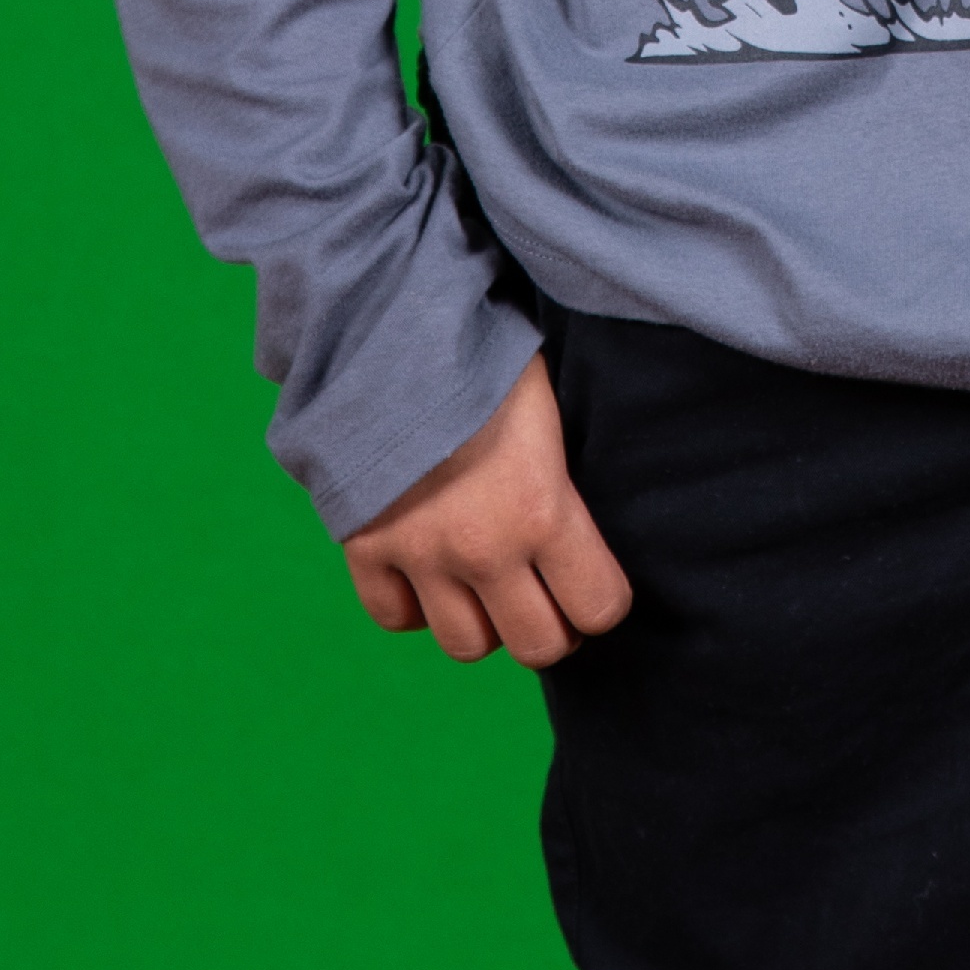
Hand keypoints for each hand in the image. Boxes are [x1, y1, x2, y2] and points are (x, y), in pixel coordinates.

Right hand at [342, 353, 631, 668]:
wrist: (390, 324)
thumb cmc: (485, 350)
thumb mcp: (553, 406)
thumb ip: (566, 477)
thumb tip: (587, 520)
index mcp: (543, 509)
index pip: (600, 608)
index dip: (604, 597)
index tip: (595, 578)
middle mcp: (484, 548)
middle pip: (537, 645)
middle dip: (553, 624)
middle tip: (548, 591)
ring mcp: (420, 554)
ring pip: (467, 645)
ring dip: (486, 621)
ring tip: (490, 583)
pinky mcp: (365, 546)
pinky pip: (394, 617)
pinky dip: (414, 605)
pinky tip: (429, 570)